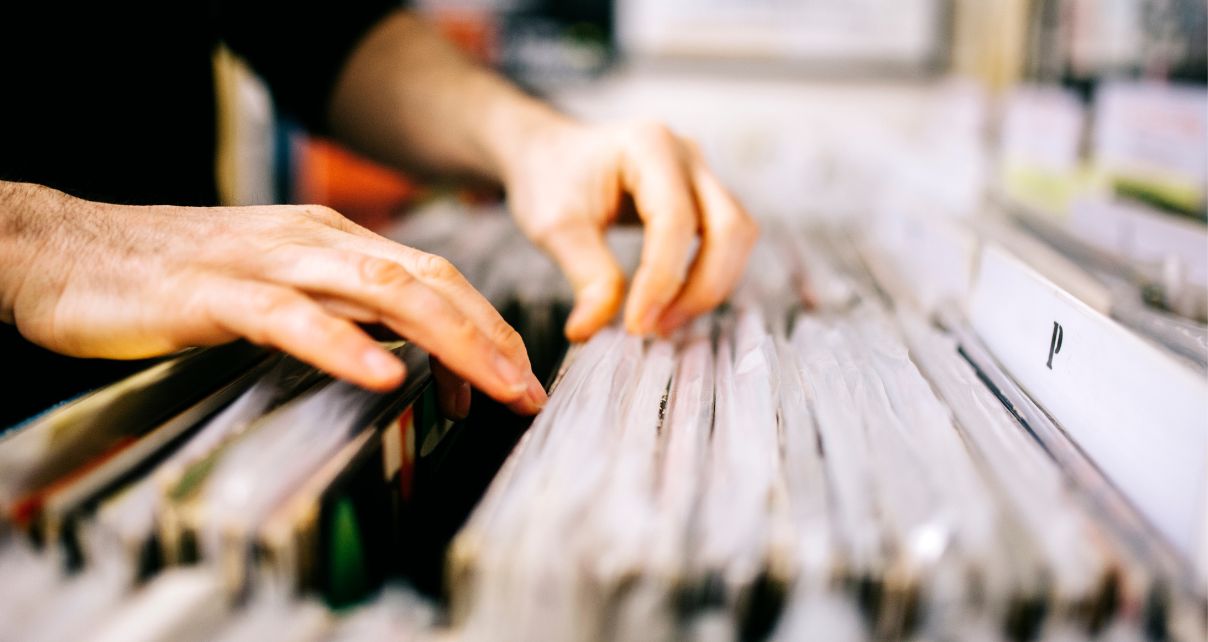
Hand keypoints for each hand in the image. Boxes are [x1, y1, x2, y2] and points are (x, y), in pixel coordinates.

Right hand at [0, 182, 544, 416]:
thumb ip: (337, 315)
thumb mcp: (275, 290)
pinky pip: (289, 317)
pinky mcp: (212, 292)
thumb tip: (402, 361)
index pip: (433, 277)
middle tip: (527, 392)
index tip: (521, 376)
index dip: (486, 325)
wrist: (67, 249)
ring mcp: (265, 261)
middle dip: (488, 337)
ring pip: (379, 291)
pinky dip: (341, 345)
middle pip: (425, 280)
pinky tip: (382, 376)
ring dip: (447, 339)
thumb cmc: (176, 277)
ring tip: (491, 385)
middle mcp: (312, 241)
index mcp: (331, 242)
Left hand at [503, 119, 757, 341]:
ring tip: (663, 322)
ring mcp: (701, 174)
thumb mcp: (554, 226)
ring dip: (711, 287)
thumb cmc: (550, 178)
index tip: (636, 325)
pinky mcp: (704, 198)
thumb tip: (591, 330)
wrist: (551, 154)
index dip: (662, 279)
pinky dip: (709, 278)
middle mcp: (686, 154)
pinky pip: (727, 242)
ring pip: (738, 236)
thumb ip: (584, 274)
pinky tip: (672, 304)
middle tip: (656, 328)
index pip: (674, 220)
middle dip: (701, 288)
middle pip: (729, 227)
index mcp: (648, 145)